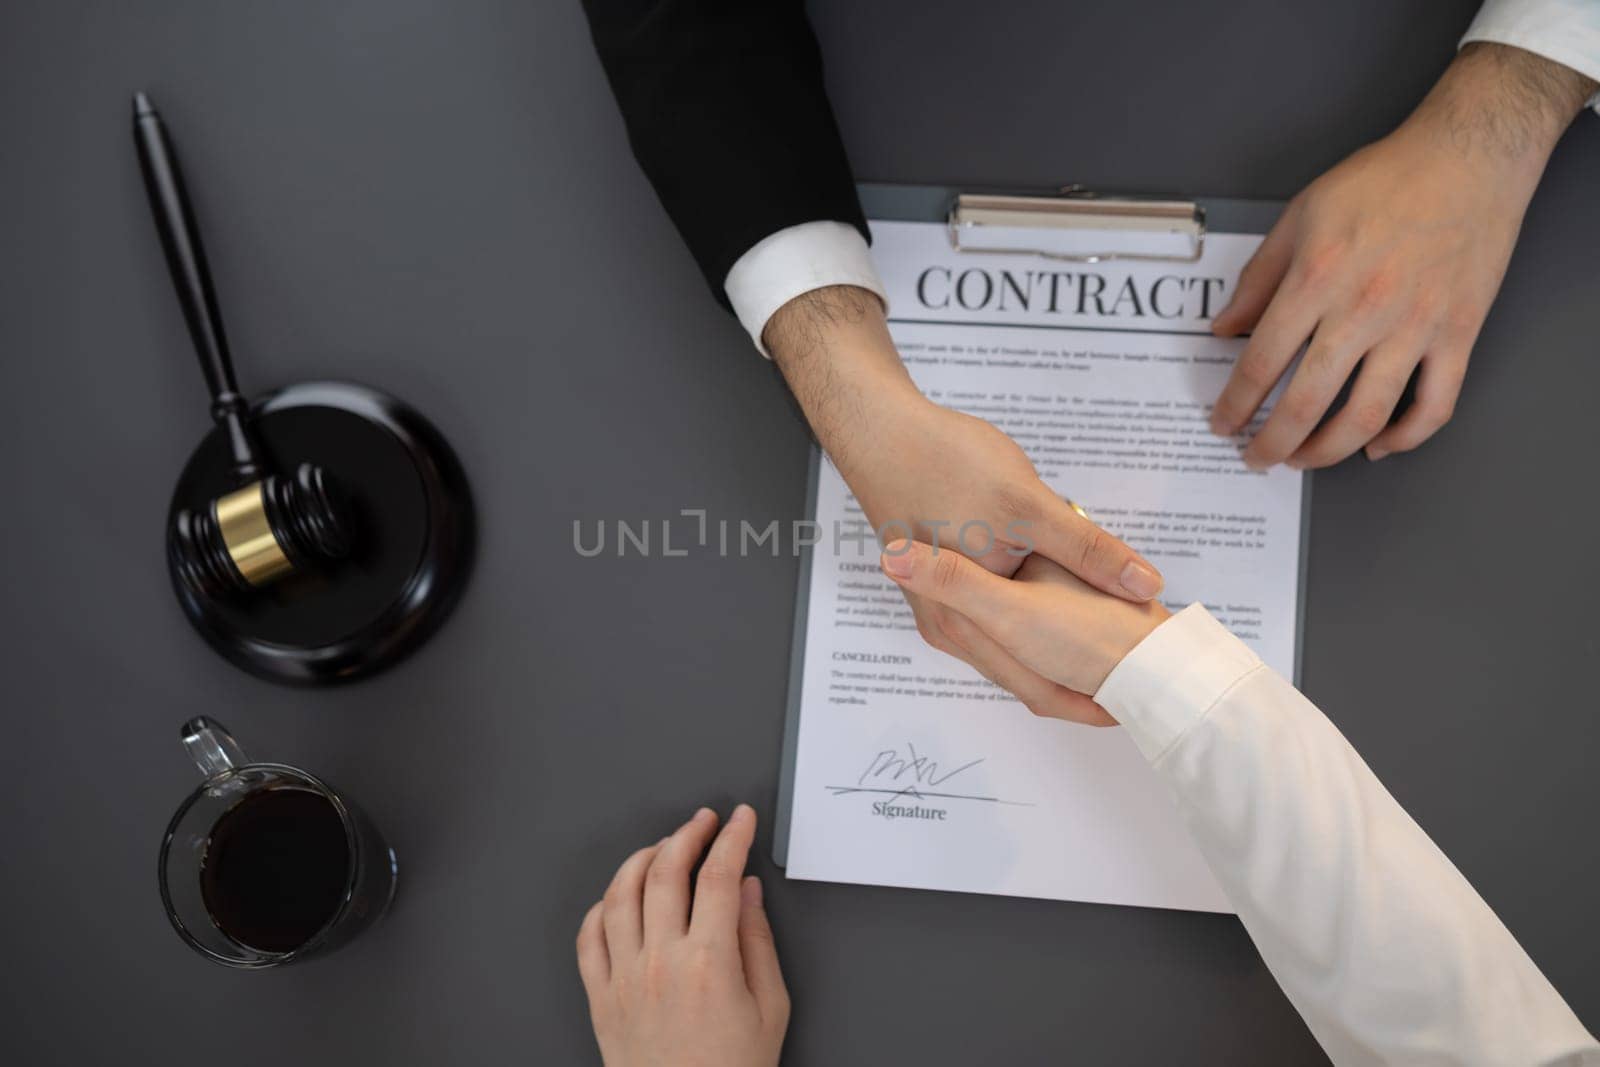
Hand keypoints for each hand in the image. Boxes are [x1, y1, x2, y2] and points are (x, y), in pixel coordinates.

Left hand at [577, 806, 788, 1066]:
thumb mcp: (770, 1008)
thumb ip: (758, 941)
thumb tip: (748, 891)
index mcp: (708, 962)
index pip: (718, 875)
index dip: (732, 838)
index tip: (741, 820)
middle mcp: (659, 962)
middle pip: (665, 871)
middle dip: (687, 833)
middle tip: (704, 821)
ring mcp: (624, 978)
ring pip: (620, 894)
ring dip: (641, 858)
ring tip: (662, 847)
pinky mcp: (600, 997)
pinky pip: (588, 936)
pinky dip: (601, 905)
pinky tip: (619, 897)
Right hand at [767, 286, 1162, 718]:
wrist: (880, 431)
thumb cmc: (944, 464)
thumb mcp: (1028, 506)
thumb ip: (1087, 550)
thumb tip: (1145, 585)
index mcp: (964, 620)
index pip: (1038, 686)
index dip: (1089, 698)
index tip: (1137, 703)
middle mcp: (948, 623)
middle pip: (1025, 671)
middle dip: (1079, 679)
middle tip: (1133, 687)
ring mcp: (941, 603)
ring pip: (1010, 643)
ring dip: (1056, 651)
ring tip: (1109, 653)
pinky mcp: (942, 578)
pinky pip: (996, 614)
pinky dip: (1033, 618)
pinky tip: (1061, 604)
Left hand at [1210, 43, 1595, 468]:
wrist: (1468, 157)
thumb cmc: (1383, 180)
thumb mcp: (1300, 215)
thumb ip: (1259, 278)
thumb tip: (1224, 329)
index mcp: (1317, 279)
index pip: (1261, 362)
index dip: (1235, 404)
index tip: (1223, 424)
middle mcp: (1363, 311)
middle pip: (1306, 402)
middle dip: (1272, 442)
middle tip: (1256, 457)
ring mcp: (1415, 328)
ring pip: (1365, 417)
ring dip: (1327, 452)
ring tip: (1303, 460)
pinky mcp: (1458, 335)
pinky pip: (1433, 406)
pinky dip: (1404, 437)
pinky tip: (1377, 447)